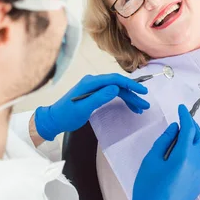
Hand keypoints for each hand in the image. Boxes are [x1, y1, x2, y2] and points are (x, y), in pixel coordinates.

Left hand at [34, 74, 149, 140]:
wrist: (54, 120)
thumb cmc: (67, 115)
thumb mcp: (83, 108)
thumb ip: (99, 97)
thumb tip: (115, 88)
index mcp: (91, 83)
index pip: (115, 80)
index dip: (130, 84)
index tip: (142, 91)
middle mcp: (94, 82)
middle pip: (118, 85)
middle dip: (133, 94)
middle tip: (145, 104)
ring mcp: (95, 88)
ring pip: (117, 90)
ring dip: (129, 98)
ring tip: (140, 108)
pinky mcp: (95, 94)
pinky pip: (112, 94)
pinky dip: (122, 99)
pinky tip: (130, 106)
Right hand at [125, 105, 199, 199]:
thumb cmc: (148, 187)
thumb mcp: (151, 160)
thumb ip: (164, 141)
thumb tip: (175, 127)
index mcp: (183, 155)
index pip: (189, 129)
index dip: (186, 116)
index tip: (182, 107)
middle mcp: (196, 162)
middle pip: (198, 137)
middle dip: (192, 125)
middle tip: (183, 118)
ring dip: (198, 136)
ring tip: (188, 131)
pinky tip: (195, 149)